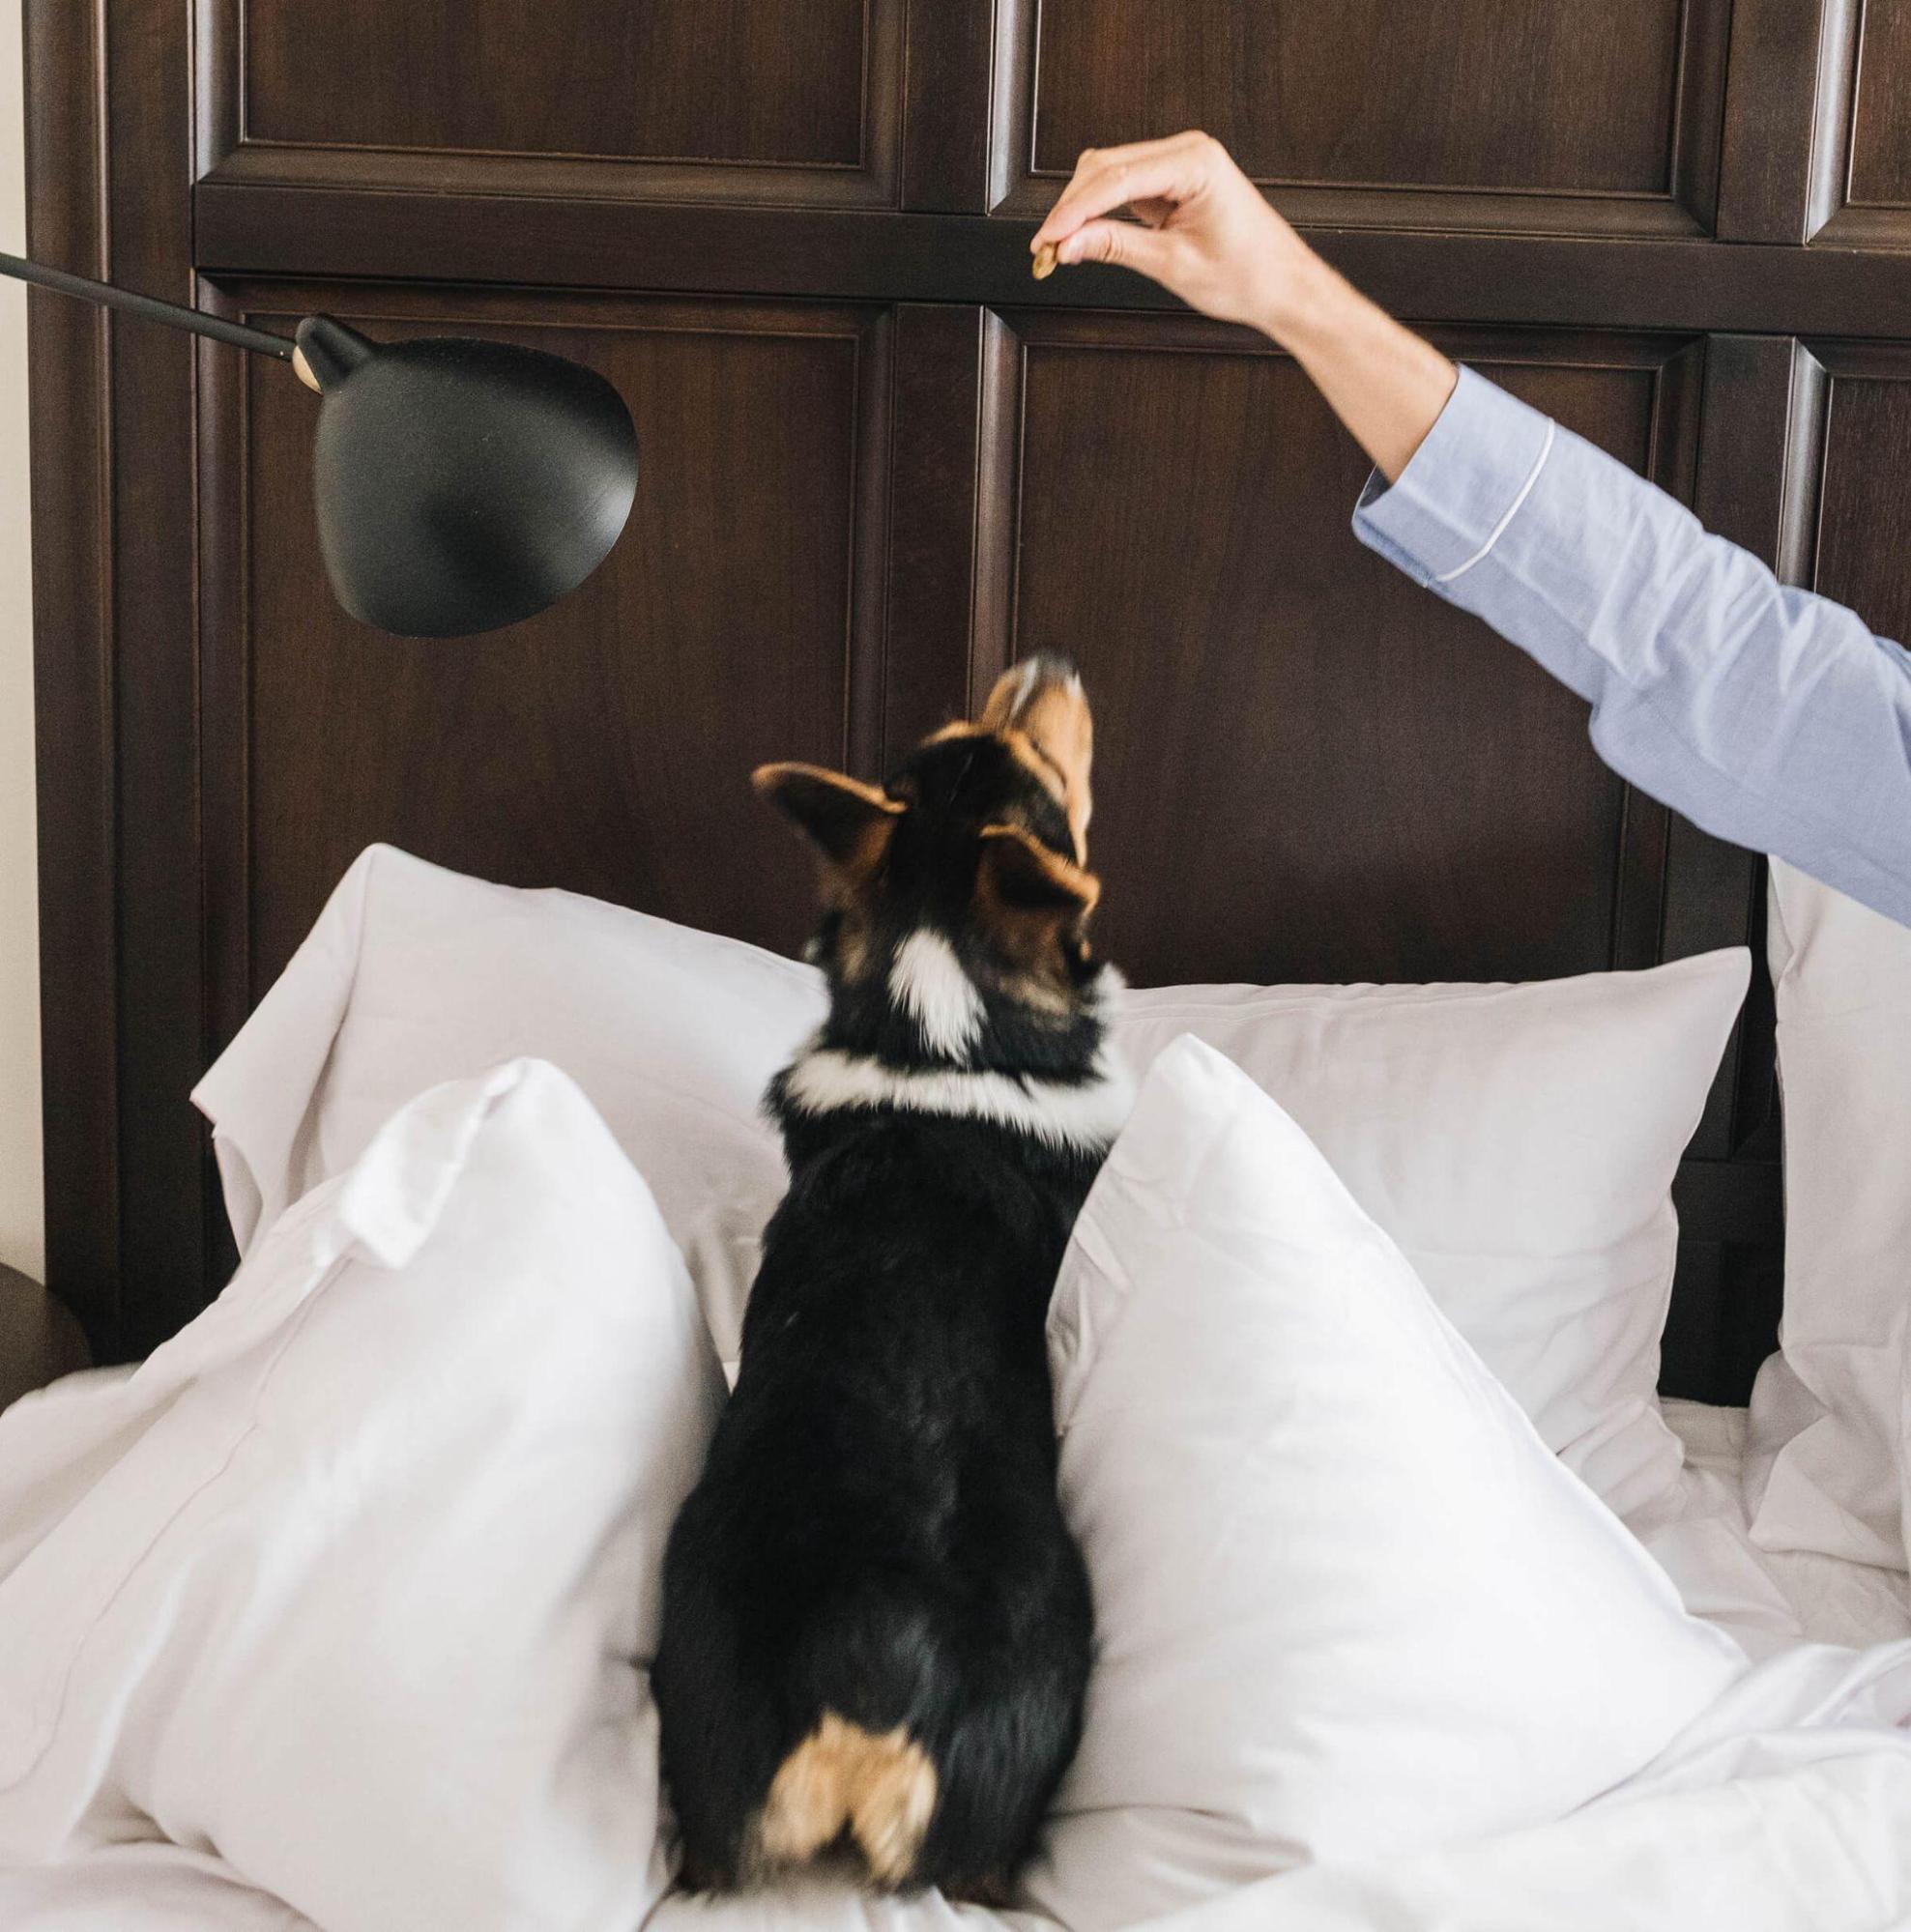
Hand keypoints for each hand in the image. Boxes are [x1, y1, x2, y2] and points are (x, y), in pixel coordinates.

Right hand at [1030, 131, 1315, 332]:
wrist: (1282, 285)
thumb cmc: (1249, 274)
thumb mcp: (1173, 264)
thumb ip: (1116, 247)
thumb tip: (1070, 243)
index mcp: (1196, 162)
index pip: (1116, 178)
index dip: (1073, 210)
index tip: (1046, 238)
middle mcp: (1188, 151)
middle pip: (1105, 167)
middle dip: (1071, 208)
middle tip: (1045, 249)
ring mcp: (1180, 163)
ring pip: (1109, 174)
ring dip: (1081, 209)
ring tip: (1059, 248)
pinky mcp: (1174, 181)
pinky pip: (1124, 187)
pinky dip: (1099, 211)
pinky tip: (1083, 237)